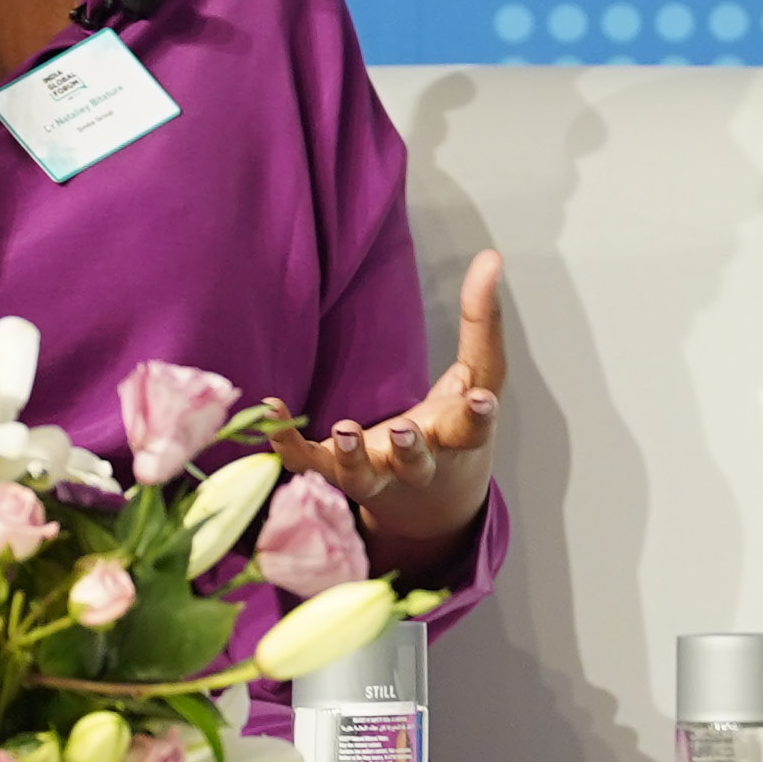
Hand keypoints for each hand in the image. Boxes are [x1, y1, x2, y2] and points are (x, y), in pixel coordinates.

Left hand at [287, 248, 507, 586]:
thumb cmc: (455, 430)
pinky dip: (287, 444)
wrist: (429, 505)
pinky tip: (271, 412)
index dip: (479, 416)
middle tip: (402, 431)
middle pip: (416, 461)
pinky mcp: (337, 475)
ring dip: (351, 458)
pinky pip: (308, 463)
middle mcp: (419, 464)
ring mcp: (376, 475)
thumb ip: (482, 320)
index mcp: (459, 438)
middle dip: (410, 448)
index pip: (474, 427)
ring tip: (343, 432)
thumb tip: (491, 256)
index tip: (482, 402)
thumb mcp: (479, 378)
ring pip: (362, 477)